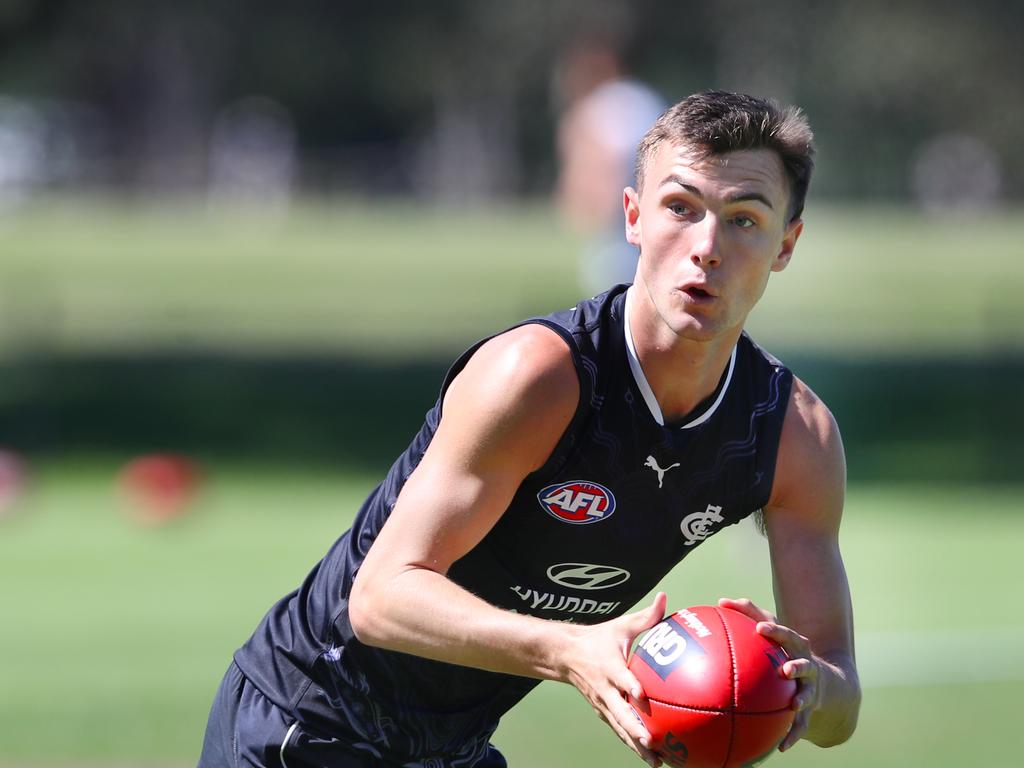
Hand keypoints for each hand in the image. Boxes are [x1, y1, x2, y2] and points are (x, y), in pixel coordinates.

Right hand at [563, 592, 667, 766]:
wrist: (566, 655)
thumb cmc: (599, 639)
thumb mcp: (621, 625)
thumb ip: (646, 616)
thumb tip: (665, 598)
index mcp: (610, 667)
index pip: (620, 678)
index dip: (630, 686)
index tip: (642, 695)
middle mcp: (605, 689)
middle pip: (620, 712)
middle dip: (634, 728)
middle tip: (651, 741)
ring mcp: (603, 704)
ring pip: (620, 728)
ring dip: (636, 746)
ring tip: (656, 762)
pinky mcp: (604, 713)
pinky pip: (620, 731)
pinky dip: (634, 746)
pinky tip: (653, 759)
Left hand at [718, 597, 821, 751]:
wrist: (827, 684)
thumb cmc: (787, 652)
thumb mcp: (773, 635)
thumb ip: (749, 615)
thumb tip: (721, 600)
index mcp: (796, 647)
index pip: (787, 635)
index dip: (775, 631)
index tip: (761, 629)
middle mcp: (807, 667)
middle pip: (805, 664)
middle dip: (798, 665)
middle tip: (786, 669)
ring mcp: (810, 689)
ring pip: (808, 694)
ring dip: (801, 698)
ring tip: (794, 704)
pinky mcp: (810, 711)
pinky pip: (801, 726)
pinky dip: (793, 735)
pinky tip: (782, 747)